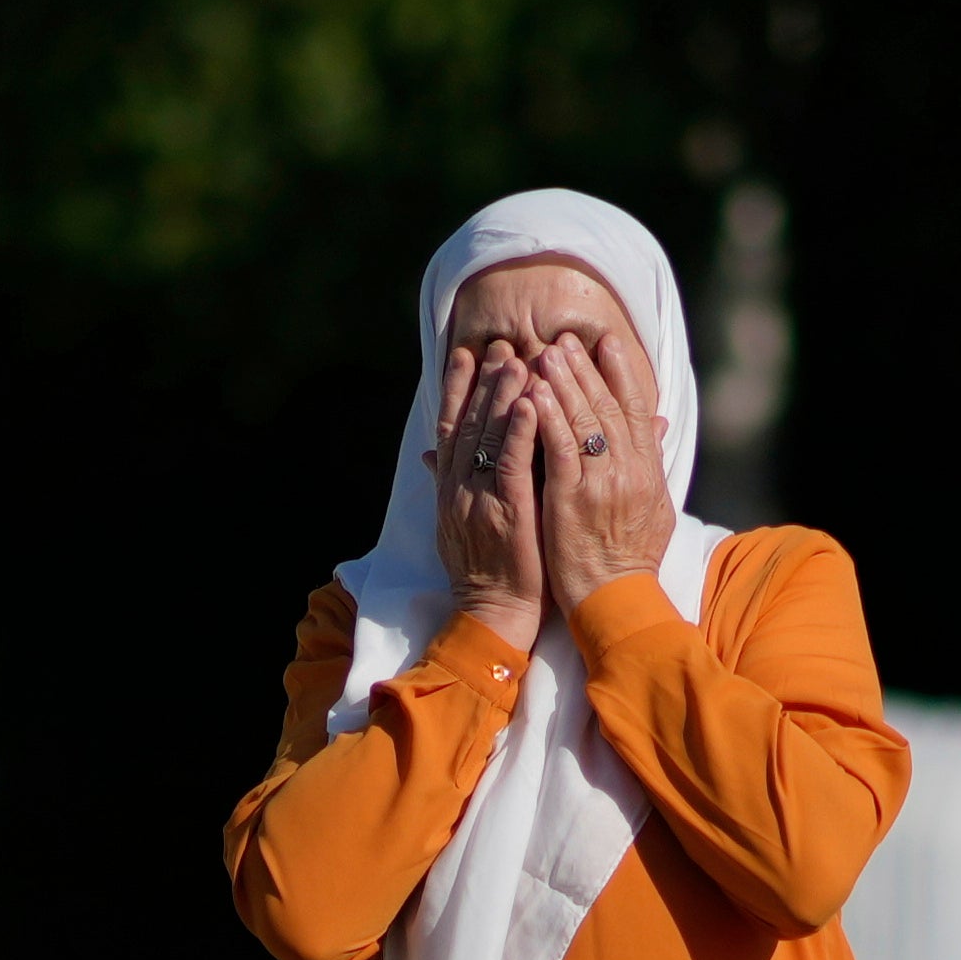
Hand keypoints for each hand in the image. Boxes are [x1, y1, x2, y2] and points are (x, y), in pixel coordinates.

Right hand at [430, 342, 543, 651]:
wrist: (493, 616)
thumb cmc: (486, 573)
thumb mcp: (458, 526)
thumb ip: (448, 485)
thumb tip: (430, 455)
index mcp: (450, 489)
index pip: (450, 427)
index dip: (456, 388)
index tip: (466, 353)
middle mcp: (460, 488)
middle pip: (469, 422)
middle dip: (483, 379)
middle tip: (498, 343)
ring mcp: (481, 499)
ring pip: (489, 436)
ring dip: (502, 394)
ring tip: (516, 358)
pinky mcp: (508, 512)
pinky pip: (513, 463)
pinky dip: (520, 430)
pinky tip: (529, 401)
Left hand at [531, 324, 676, 606]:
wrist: (616, 601)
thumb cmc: (630, 560)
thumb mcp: (655, 509)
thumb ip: (652, 463)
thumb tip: (657, 425)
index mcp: (647, 471)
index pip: (634, 410)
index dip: (620, 373)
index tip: (605, 343)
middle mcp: (628, 471)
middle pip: (606, 407)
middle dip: (584, 369)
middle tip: (564, 340)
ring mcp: (601, 483)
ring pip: (582, 421)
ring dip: (562, 383)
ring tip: (544, 354)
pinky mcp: (572, 498)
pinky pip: (559, 448)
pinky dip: (547, 417)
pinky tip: (532, 394)